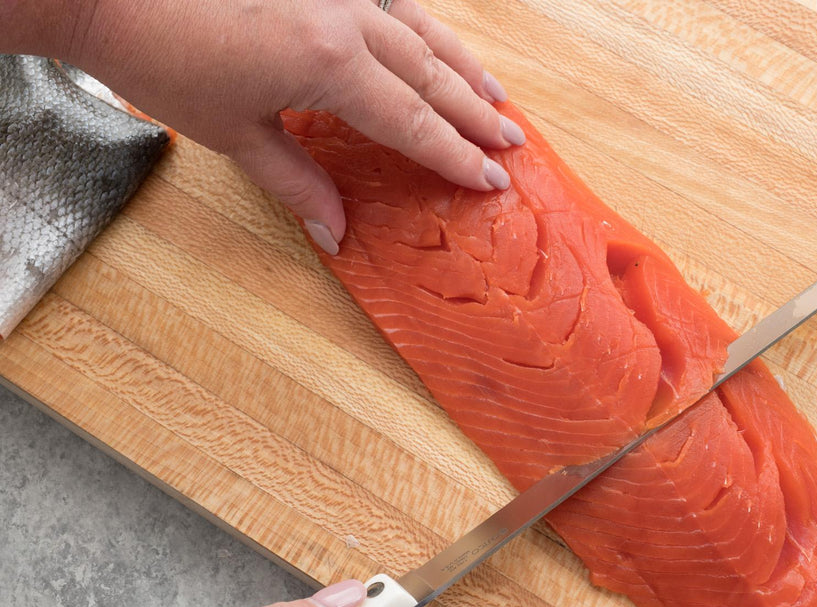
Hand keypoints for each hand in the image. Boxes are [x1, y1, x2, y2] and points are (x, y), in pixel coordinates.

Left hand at [13, 0, 523, 250]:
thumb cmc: (163, 59)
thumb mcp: (234, 134)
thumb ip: (298, 183)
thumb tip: (337, 233)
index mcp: (330, 63)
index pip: (412, 120)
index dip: (454, 154)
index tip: (490, 178)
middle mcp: (346, 17)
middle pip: (430, 74)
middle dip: (474, 113)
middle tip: (511, 142)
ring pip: (419, 28)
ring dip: (461, 65)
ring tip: (495, 95)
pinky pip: (390, 0)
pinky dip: (421, 24)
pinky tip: (436, 41)